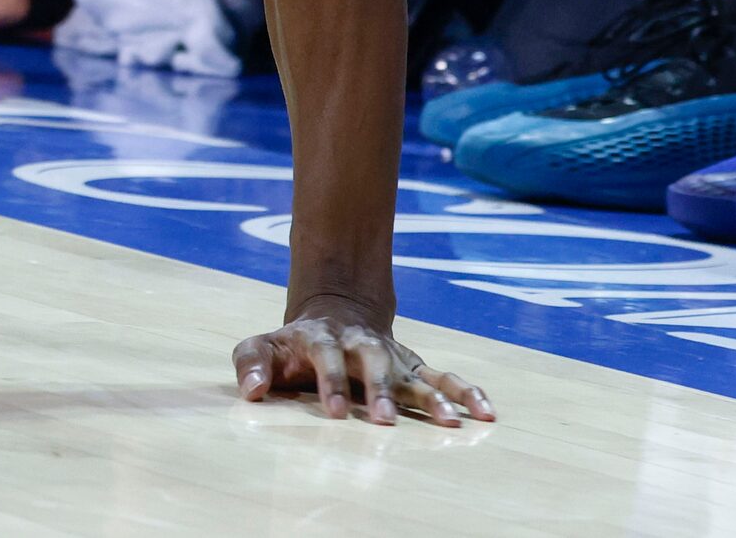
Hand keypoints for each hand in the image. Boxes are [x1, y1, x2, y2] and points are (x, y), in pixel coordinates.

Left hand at [235, 300, 492, 426]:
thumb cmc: (292, 344)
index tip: (334, 413)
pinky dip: (466, 391)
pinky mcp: (414, 366)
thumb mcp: (262, 345)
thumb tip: (251, 389)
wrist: (333, 312)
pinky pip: (444, 377)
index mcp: (322, 339)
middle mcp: (361, 345)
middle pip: (374, 362)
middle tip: (385, 420)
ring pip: (414, 372)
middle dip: (380, 390)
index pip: (325, 357)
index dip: (329, 382)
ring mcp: (392, 356)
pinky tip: (485, 411)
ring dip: (433, 395)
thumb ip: (250, 362)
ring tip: (450, 422)